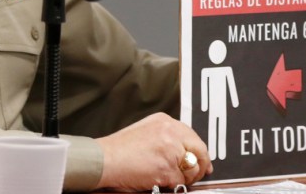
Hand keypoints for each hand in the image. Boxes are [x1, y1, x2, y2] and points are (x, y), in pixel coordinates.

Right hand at [95, 113, 212, 191]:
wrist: (103, 160)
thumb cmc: (118, 150)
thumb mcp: (145, 132)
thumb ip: (166, 137)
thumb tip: (183, 151)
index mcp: (164, 121)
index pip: (192, 136)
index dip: (198, 152)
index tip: (202, 161)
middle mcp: (170, 131)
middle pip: (199, 150)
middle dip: (199, 166)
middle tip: (195, 175)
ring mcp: (170, 149)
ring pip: (192, 168)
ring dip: (184, 177)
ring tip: (168, 178)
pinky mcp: (167, 167)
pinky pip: (180, 181)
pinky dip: (172, 185)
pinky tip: (158, 181)